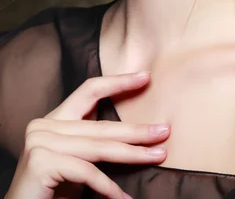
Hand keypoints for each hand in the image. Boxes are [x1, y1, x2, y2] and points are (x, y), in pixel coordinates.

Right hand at [6, 72, 169, 198]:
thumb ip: (96, 144)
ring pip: (98, 147)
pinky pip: (86, 171)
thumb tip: (140, 135)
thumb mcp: (79, 162)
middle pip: (100, 124)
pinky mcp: (40, 161)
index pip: (90, 90)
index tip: (145, 76)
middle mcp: (45, 125)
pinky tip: (124, 198)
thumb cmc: (53, 193)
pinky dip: (108, 187)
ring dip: (133, 154)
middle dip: (137, 129)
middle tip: (165, 130)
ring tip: (158, 155)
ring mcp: (40, 141)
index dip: (118, 82)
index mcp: (55, 120)